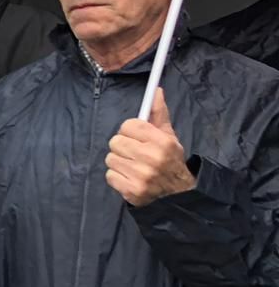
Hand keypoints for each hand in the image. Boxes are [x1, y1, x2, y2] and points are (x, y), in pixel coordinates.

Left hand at [106, 90, 194, 206]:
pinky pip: (109, 175)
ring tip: (133, 166)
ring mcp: (140, 176)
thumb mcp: (169, 137)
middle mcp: (151, 158)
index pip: (129, 125)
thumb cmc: (170, 162)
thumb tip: (155, 91)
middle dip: (123, 146)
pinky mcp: (130, 190)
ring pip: (110, 158)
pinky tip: (129, 177)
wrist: (178, 195)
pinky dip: (117, 176)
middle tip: (134, 153)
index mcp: (162, 142)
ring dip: (118, 162)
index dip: (130, 130)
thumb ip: (159, 114)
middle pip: (116, 141)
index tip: (136, 137)